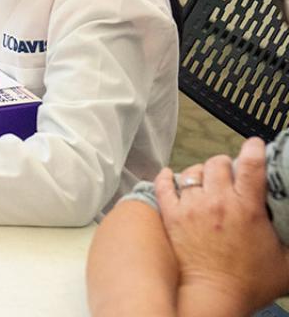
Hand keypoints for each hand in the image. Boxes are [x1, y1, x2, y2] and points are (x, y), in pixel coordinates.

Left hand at [158, 138, 288, 315]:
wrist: (214, 295)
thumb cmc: (250, 282)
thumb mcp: (287, 261)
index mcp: (247, 208)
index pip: (250, 165)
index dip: (253, 149)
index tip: (254, 145)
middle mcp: (217, 201)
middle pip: (218, 163)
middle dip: (226, 164)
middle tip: (230, 173)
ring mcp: (192, 207)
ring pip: (193, 171)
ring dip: (201, 172)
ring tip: (207, 180)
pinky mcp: (171, 216)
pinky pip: (164, 185)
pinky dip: (168, 177)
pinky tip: (172, 177)